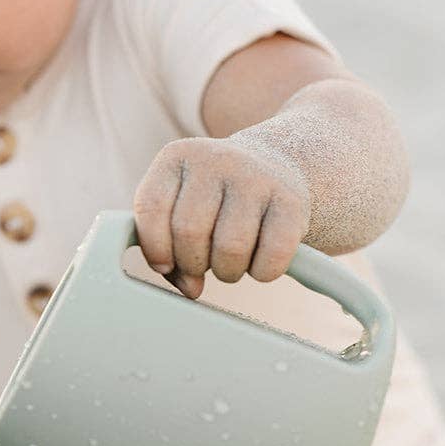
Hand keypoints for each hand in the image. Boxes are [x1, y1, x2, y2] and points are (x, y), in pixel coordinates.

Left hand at [132, 138, 309, 299]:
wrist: (274, 166)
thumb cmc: (216, 201)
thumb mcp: (182, 209)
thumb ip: (169, 249)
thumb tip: (190, 287)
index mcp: (177, 158)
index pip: (151, 208)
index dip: (155, 248)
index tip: (166, 264)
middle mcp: (216, 159)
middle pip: (189, 232)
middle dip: (193, 263)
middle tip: (205, 263)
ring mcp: (257, 177)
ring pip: (230, 248)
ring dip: (228, 271)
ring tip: (232, 262)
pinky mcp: (292, 201)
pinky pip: (272, 256)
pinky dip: (263, 272)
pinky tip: (261, 261)